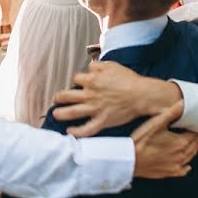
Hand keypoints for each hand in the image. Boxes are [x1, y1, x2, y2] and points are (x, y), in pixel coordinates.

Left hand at [54, 62, 179, 136]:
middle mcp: (89, 95)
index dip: (77, 81)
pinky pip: (86, 129)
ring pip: (71, 112)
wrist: (141, 95)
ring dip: (60, 114)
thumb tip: (89, 67)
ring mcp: (94, 109)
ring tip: (55, 114)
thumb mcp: (112, 65)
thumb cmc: (129, 79)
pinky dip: (76, 132)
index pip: (76, 79)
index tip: (79, 84)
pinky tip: (70, 131)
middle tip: (57, 99)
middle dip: (59, 98)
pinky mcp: (102, 121)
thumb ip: (98, 66)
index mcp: (92, 80)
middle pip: (66, 96)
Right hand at [131, 102, 197, 178]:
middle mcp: (180, 155)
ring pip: (189, 157)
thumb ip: (171, 113)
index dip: (195, 129)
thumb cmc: (141, 142)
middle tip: (195, 134)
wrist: (130, 159)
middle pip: (193, 146)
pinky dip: (186, 167)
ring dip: (193, 150)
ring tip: (194, 145)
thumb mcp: (155, 123)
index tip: (195, 125)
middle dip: (195, 139)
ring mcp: (175, 165)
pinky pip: (182, 171)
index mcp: (180, 142)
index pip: (194, 134)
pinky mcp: (168, 172)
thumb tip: (182, 103)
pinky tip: (187, 166)